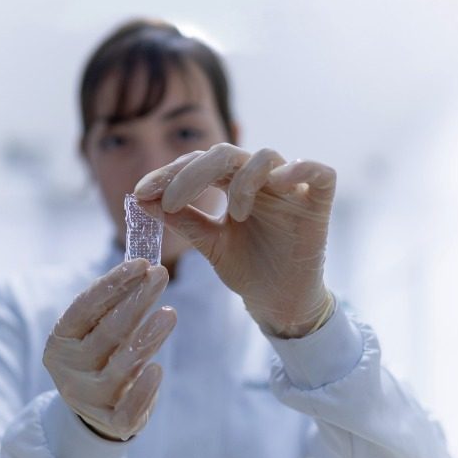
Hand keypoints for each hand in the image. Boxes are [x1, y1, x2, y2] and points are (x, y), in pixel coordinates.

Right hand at [43, 259, 175, 440]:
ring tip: (170, 313)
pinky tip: (158, 370)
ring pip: (120, 367)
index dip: (113, 284)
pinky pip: (128, 409)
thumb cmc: (102, 355)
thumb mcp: (97, 329)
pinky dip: (143, 391)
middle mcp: (68, 369)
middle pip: (106, 333)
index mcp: (61, 340)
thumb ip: (113, 303)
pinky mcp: (111, 423)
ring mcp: (87, 398)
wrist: (97, 408)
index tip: (141, 263)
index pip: (85, 307)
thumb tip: (144, 265)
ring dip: (147, 338)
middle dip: (136, 301)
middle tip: (161, 275)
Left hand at [134, 143, 334, 337]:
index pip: (198, 162)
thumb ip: (181, 219)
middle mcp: (260, 179)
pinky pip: (318, 171)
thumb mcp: (208, 243)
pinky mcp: (319, 202)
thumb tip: (139, 198)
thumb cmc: (248, 269)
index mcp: (232, 183)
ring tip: (232, 214)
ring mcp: (291, 187)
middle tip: (171, 203)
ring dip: (241, 180)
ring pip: (266, 156)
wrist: (279, 303)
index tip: (140, 193)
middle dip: (192, 174)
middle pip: (226, 154)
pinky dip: (298, 169)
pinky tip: (276, 184)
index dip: (169, 173)